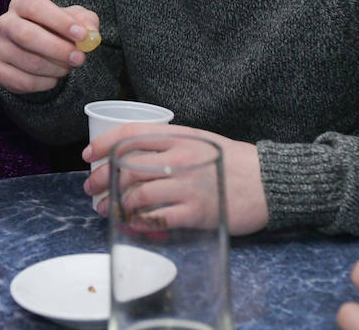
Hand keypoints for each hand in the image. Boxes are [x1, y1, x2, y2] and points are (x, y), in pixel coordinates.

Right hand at [0, 0, 98, 93]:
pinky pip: (23, 81)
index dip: (59, 21)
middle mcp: (5, 23)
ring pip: (28, 61)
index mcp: (21, 4)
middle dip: (57, 49)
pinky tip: (53, 78)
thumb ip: (86, 22)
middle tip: (79, 58)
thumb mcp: (77, 21)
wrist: (41, 52)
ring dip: (55, 68)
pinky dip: (44, 83)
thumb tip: (89, 32)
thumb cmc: (58, 30)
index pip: (36, 7)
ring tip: (67, 67)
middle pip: (27, 36)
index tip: (81, 34)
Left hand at [83, 123, 268, 234]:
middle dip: (102, 179)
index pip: (131, 134)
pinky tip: (131, 223)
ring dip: (115, 204)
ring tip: (106, 209)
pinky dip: (138, 222)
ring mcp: (187, 185)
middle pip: (127, 166)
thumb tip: (134, 158)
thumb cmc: (235, 162)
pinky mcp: (196, 212)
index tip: (88, 156)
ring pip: (137, 193)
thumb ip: (171, 146)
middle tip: (91, 189)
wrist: (270, 182)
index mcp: (180, 136)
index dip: (104, 144)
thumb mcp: (201, 141)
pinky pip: (156, 218)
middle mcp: (180, 157)